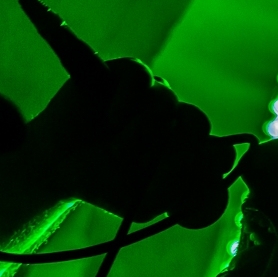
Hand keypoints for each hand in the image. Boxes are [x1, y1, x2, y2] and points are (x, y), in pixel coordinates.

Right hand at [28, 57, 234, 226]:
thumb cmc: (104, 184)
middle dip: (172, 147)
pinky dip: (128, 100)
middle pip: (198, 123)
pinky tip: (112, 119)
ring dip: (141, 131)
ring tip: (116, 149)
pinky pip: (142, 78)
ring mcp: (153, 95)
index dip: (206, 163)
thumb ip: (183, 190)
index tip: (180, 176)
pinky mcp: (127, 74)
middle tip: (146, 162)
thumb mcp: (146, 202)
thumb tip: (220, 161)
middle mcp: (175, 121)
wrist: (57, 167)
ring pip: (166, 102)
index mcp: (187, 152)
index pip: (219, 153)